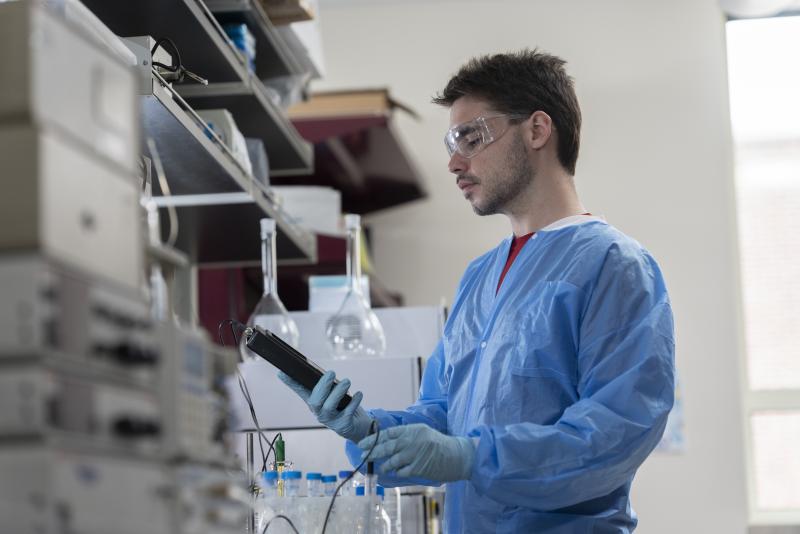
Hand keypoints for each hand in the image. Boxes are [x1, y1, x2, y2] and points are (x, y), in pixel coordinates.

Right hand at [278, 370, 371, 442]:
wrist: (358, 427)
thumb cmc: (343, 407)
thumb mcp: (333, 395)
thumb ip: (326, 385)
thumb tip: (321, 370)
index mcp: (314, 402)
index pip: (300, 391)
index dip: (291, 383)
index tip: (281, 372)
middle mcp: (319, 412)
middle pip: (314, 401)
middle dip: (322, 386)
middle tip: (332, 372)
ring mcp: (331, 420)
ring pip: (329, 407)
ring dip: (338, 392)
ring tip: (347, 382)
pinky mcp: (343, 425)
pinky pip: (348, 412)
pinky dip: (354, 402)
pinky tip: (358, 394)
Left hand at [358, 423, 474, 481]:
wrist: (458, 455)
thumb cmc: (439, 444)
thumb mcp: (423, 433)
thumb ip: (406, 436)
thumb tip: (386, 441)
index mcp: (413, 430)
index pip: (388, 433)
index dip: (373, 439)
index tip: (362, 444)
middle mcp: (413, 440)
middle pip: (387, 446)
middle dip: (372, 451)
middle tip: (363, 455)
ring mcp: (416, 454)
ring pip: (392, 461)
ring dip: (385, 465)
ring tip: (381, 467)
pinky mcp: (419, 468)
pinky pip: (402, 471)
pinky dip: (397, 472)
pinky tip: (397, 472)